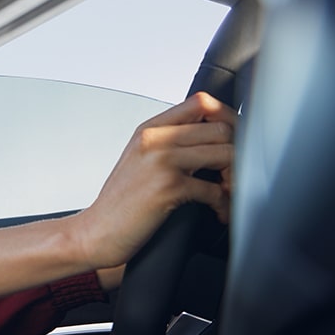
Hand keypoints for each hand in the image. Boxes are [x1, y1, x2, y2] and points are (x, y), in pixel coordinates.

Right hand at [72, 92, 235, 275]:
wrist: (96, 232)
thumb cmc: (120, 202)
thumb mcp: (139, 159)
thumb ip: (169, 142)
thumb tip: (211, 137)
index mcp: (150, 129)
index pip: (201, 102)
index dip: (227, 118)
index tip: (232, 141)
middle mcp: (155, 140)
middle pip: (221, 128)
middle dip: (238, 153)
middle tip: (233, 175)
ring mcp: (161, 162)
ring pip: (224, 154)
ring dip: (235, 177)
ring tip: (228, 193)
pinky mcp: (168, 188)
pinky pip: (215, 189)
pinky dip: (223, 204)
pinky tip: (218, 212)